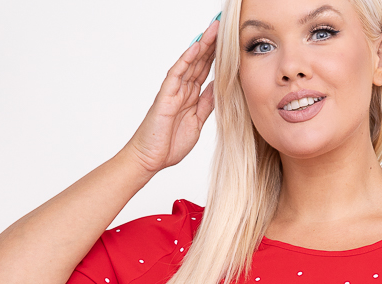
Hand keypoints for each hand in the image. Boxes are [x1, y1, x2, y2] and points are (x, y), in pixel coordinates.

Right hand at [125, 21, 218, 174]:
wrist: (150, 158)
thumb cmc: (169, 144)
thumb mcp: (197, 123)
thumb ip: (206, 105)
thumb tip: (219, 90)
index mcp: (191, 97)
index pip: (206, 71)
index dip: (218, 57)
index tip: (231, 43)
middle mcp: (183, 90)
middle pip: (200, 62)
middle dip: (212, 45)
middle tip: (224, 26)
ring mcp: (174, 91)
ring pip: (190, 63)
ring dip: (203, 46)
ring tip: (214, 29)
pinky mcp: (165, 96)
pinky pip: (177, 73)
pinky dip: (186, 60)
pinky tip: (196, 47)